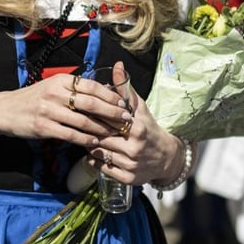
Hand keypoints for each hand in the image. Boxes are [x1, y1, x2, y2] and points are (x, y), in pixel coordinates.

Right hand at [0, 71, 128, 148]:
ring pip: (83, 121)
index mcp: (60, 80)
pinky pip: (71, 135)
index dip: (111, 96)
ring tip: (114, 134)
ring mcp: (48, 110)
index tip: (124, 104)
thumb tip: (101, 93)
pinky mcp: (43, 127)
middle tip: (126, 120)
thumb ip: (72, 88)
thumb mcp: (51, 87)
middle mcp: (55, 93)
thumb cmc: (33, 99)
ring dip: (102, 129)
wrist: (5, 110)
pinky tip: (94, 143)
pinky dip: (85, 140)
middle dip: (112, 113)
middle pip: (91, 103)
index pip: (92, 86)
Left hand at [86, 62, 181, 185]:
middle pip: (99, 136)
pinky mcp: (127, 178)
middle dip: (88, 129)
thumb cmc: (149, 128)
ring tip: (84, 135)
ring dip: (89, 144)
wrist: (167, 157)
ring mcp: (130, 164)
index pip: (106, 120)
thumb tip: (117, 66)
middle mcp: (134, 148)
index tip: (80, 108)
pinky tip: (94, 152)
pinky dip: (95, 159)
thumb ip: (126, 87)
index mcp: (137, 128)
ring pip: (98, 152)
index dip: (92, 114)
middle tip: (76, 122)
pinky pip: (101, 167)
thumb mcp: (140, 107)